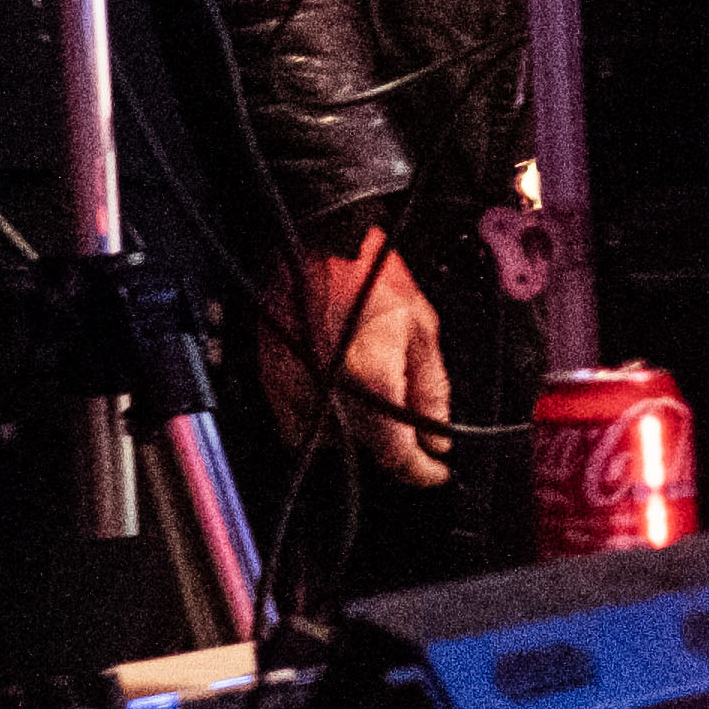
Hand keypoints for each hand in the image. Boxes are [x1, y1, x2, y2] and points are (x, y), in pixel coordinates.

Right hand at [267, 229, 452, 489]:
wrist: (317, 237)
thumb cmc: (367, 269)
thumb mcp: (421, 326)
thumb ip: (432, 389)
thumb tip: (438, 435)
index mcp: (370, 382)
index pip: (397, 456)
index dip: (422, 471)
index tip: (435, 470)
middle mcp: (328, 393)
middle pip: (364, 450)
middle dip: (390, 441)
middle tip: (406, 412)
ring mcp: (292, 388)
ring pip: (329, 440)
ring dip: (354, 429)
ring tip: (366, 387)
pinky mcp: (271, 377)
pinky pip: (295, 419)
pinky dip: (319, 413)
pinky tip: (334, 382)